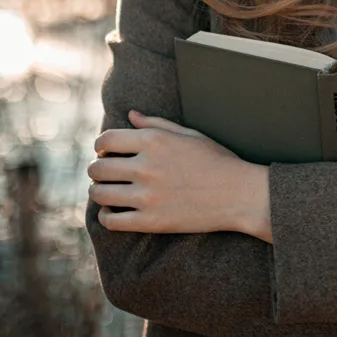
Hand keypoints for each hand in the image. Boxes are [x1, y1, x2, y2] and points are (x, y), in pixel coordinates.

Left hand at [88, 110, 259, 234]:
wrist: (239, 194)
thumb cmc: (217, 160)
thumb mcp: (189, 134)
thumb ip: (155, 123)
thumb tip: (130, 115)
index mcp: (155, 141)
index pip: (106, 140)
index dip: (101, 146)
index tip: (106, 152)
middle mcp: (146, 167)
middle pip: (98, 168)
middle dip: (97, 169)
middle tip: (105, 173)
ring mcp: (148, 196)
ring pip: (100, 193)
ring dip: (98, 191)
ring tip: (107, 191)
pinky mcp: (151, 221)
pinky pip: (111, 221)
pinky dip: (105, 216)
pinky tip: (113, 211)